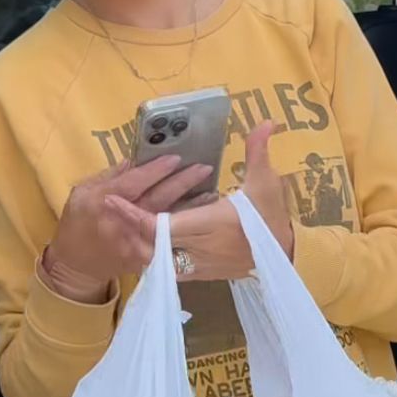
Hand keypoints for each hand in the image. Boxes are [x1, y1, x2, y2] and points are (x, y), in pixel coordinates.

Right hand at [42, 155, 215, 303]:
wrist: (76, 264)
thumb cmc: (78, 222)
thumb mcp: (83, 192)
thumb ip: (110, 176)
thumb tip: (135, 161)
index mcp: (105, 202)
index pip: (136, 182)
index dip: (157, 170)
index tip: (176, 157)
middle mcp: (123, 223)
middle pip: (158, 200)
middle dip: (183, 183)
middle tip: (204, 168)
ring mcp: (136, 243)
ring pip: (169, 222)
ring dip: (193, 207)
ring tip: (214, 193)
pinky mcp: (145, 258)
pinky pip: (170, 240)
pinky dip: (187, 229)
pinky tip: (203, 220)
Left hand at [104, 121, 293, 282]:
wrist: (287, 255)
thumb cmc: (273, 217)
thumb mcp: (266, 182)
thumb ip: (258, 152)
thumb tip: (266, 122)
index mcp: (209, 225)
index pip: (160, 225)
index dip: (132, 215)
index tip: (112, 200)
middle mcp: (200, 249)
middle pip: (150, 246)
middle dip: (126, 230)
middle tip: (109, 213)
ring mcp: (201, 266)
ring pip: (157, 262)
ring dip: (138, 246)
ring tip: (121, 227)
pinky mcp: (204, 275)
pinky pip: (171, 270)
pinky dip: (155, 258)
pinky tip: (146, 244)